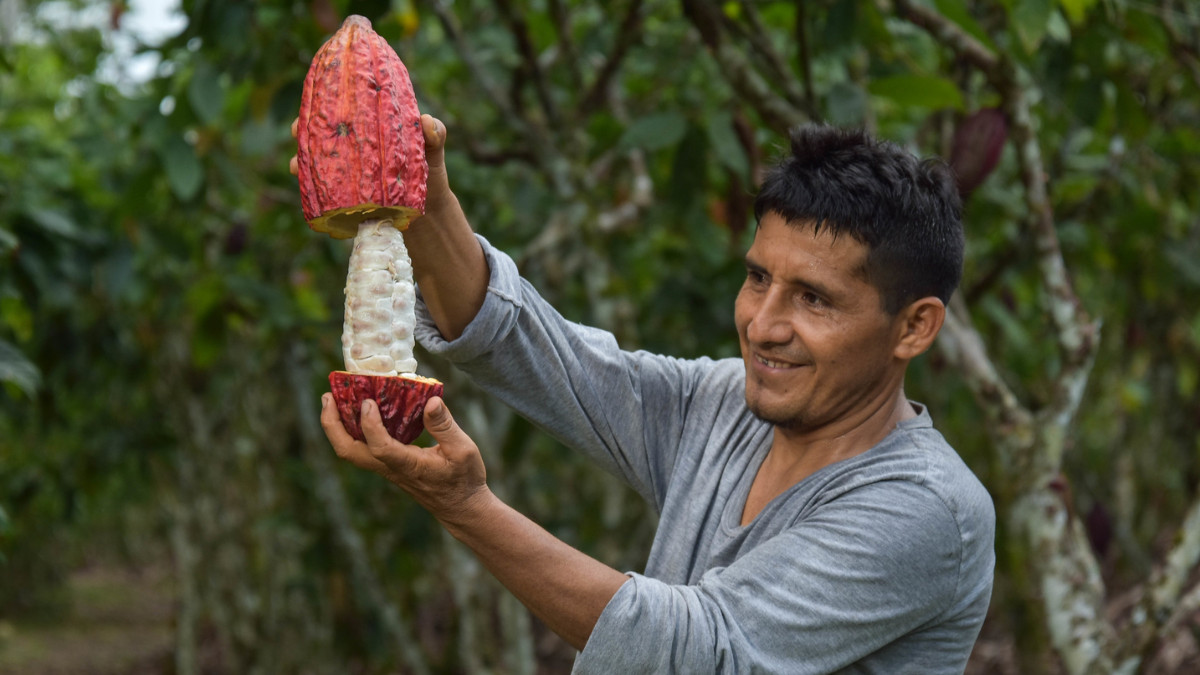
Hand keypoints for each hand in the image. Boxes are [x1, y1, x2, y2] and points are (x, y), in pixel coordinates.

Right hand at [290, 114, 450, 203]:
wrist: (429, 215)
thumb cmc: (429, 175)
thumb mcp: (433, 153)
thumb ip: (435, 136)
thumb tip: (427, 122)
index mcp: (371, 129)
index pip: (345, 111)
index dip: (326, 103)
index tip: (314, 98)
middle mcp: (355, 148)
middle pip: (322, 134)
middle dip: (305, 130)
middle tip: (297, 131)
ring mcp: (349, 173)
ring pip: (317, 162)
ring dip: (302, 161)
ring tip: (295, 165)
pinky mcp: (346, 198)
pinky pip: (324, 190)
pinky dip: (311, 188)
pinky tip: (305, 189)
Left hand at [320, 393, 489, 524]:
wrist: (460, 507)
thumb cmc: (464, 478)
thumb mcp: (463, 450)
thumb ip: (445, 426)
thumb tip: (431, 401)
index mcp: (408, 465)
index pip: (380, 447)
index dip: (370, 424)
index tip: (368, 401)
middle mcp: (391, 468)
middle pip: (349, 452)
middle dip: (332, 425)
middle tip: (327, 397)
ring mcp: (386, 469)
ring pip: (351, 451)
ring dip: (337, 426)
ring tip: (333, 399)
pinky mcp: (388, 466)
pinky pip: (362, 448)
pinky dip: (352, 429)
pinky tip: (357, 411)